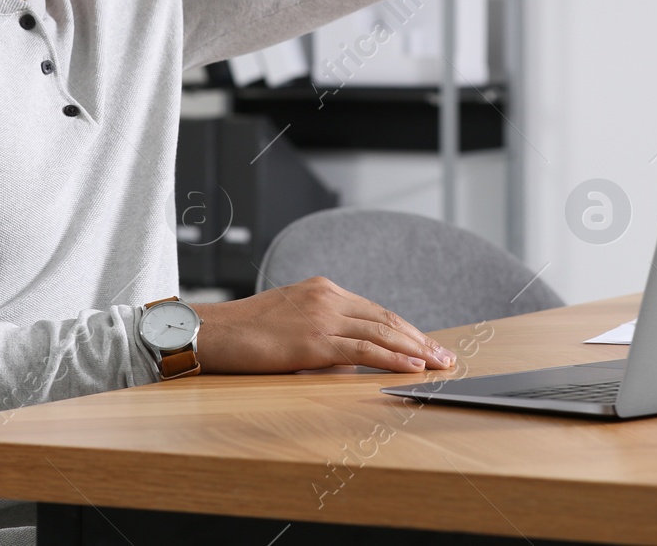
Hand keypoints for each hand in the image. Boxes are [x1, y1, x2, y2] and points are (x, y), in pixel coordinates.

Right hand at [195, 276, 455, 373]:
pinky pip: (363, 349)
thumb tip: (354, 358)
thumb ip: (325, 334)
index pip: (375, 310)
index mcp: (323, 289)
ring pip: (380, 332)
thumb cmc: (245, 333)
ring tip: (438, 364)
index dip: (405, 329)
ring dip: (415, 349)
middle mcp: (327, 296)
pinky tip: (412, 367)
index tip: (427, 344)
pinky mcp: (313, 340)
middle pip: (385, 318)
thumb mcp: (291, 323)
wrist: (211, 331)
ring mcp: (321, 316)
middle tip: (445, 356)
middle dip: (419, 339)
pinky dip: (393, 358)